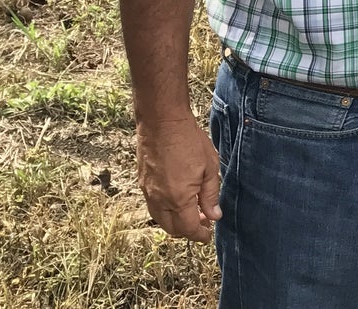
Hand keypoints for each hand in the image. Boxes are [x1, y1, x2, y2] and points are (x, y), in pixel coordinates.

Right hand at [135, 116, 221, 242]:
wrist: (162, 122)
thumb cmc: (189, 141)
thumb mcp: (209, 166)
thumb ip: (210, 195)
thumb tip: (214, 216)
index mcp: (178, 199)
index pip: (188, 228)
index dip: (199, 235)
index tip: (208, 235)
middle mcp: (160, 201)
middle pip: (172, 228)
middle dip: (188, 230)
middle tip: (203, 222)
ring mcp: (148, 193)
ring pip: (161, 219)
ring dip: (175, 221)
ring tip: (192, 211)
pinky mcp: (143, 184)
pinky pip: (154, 207)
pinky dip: (166, 211)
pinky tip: (177, 199)